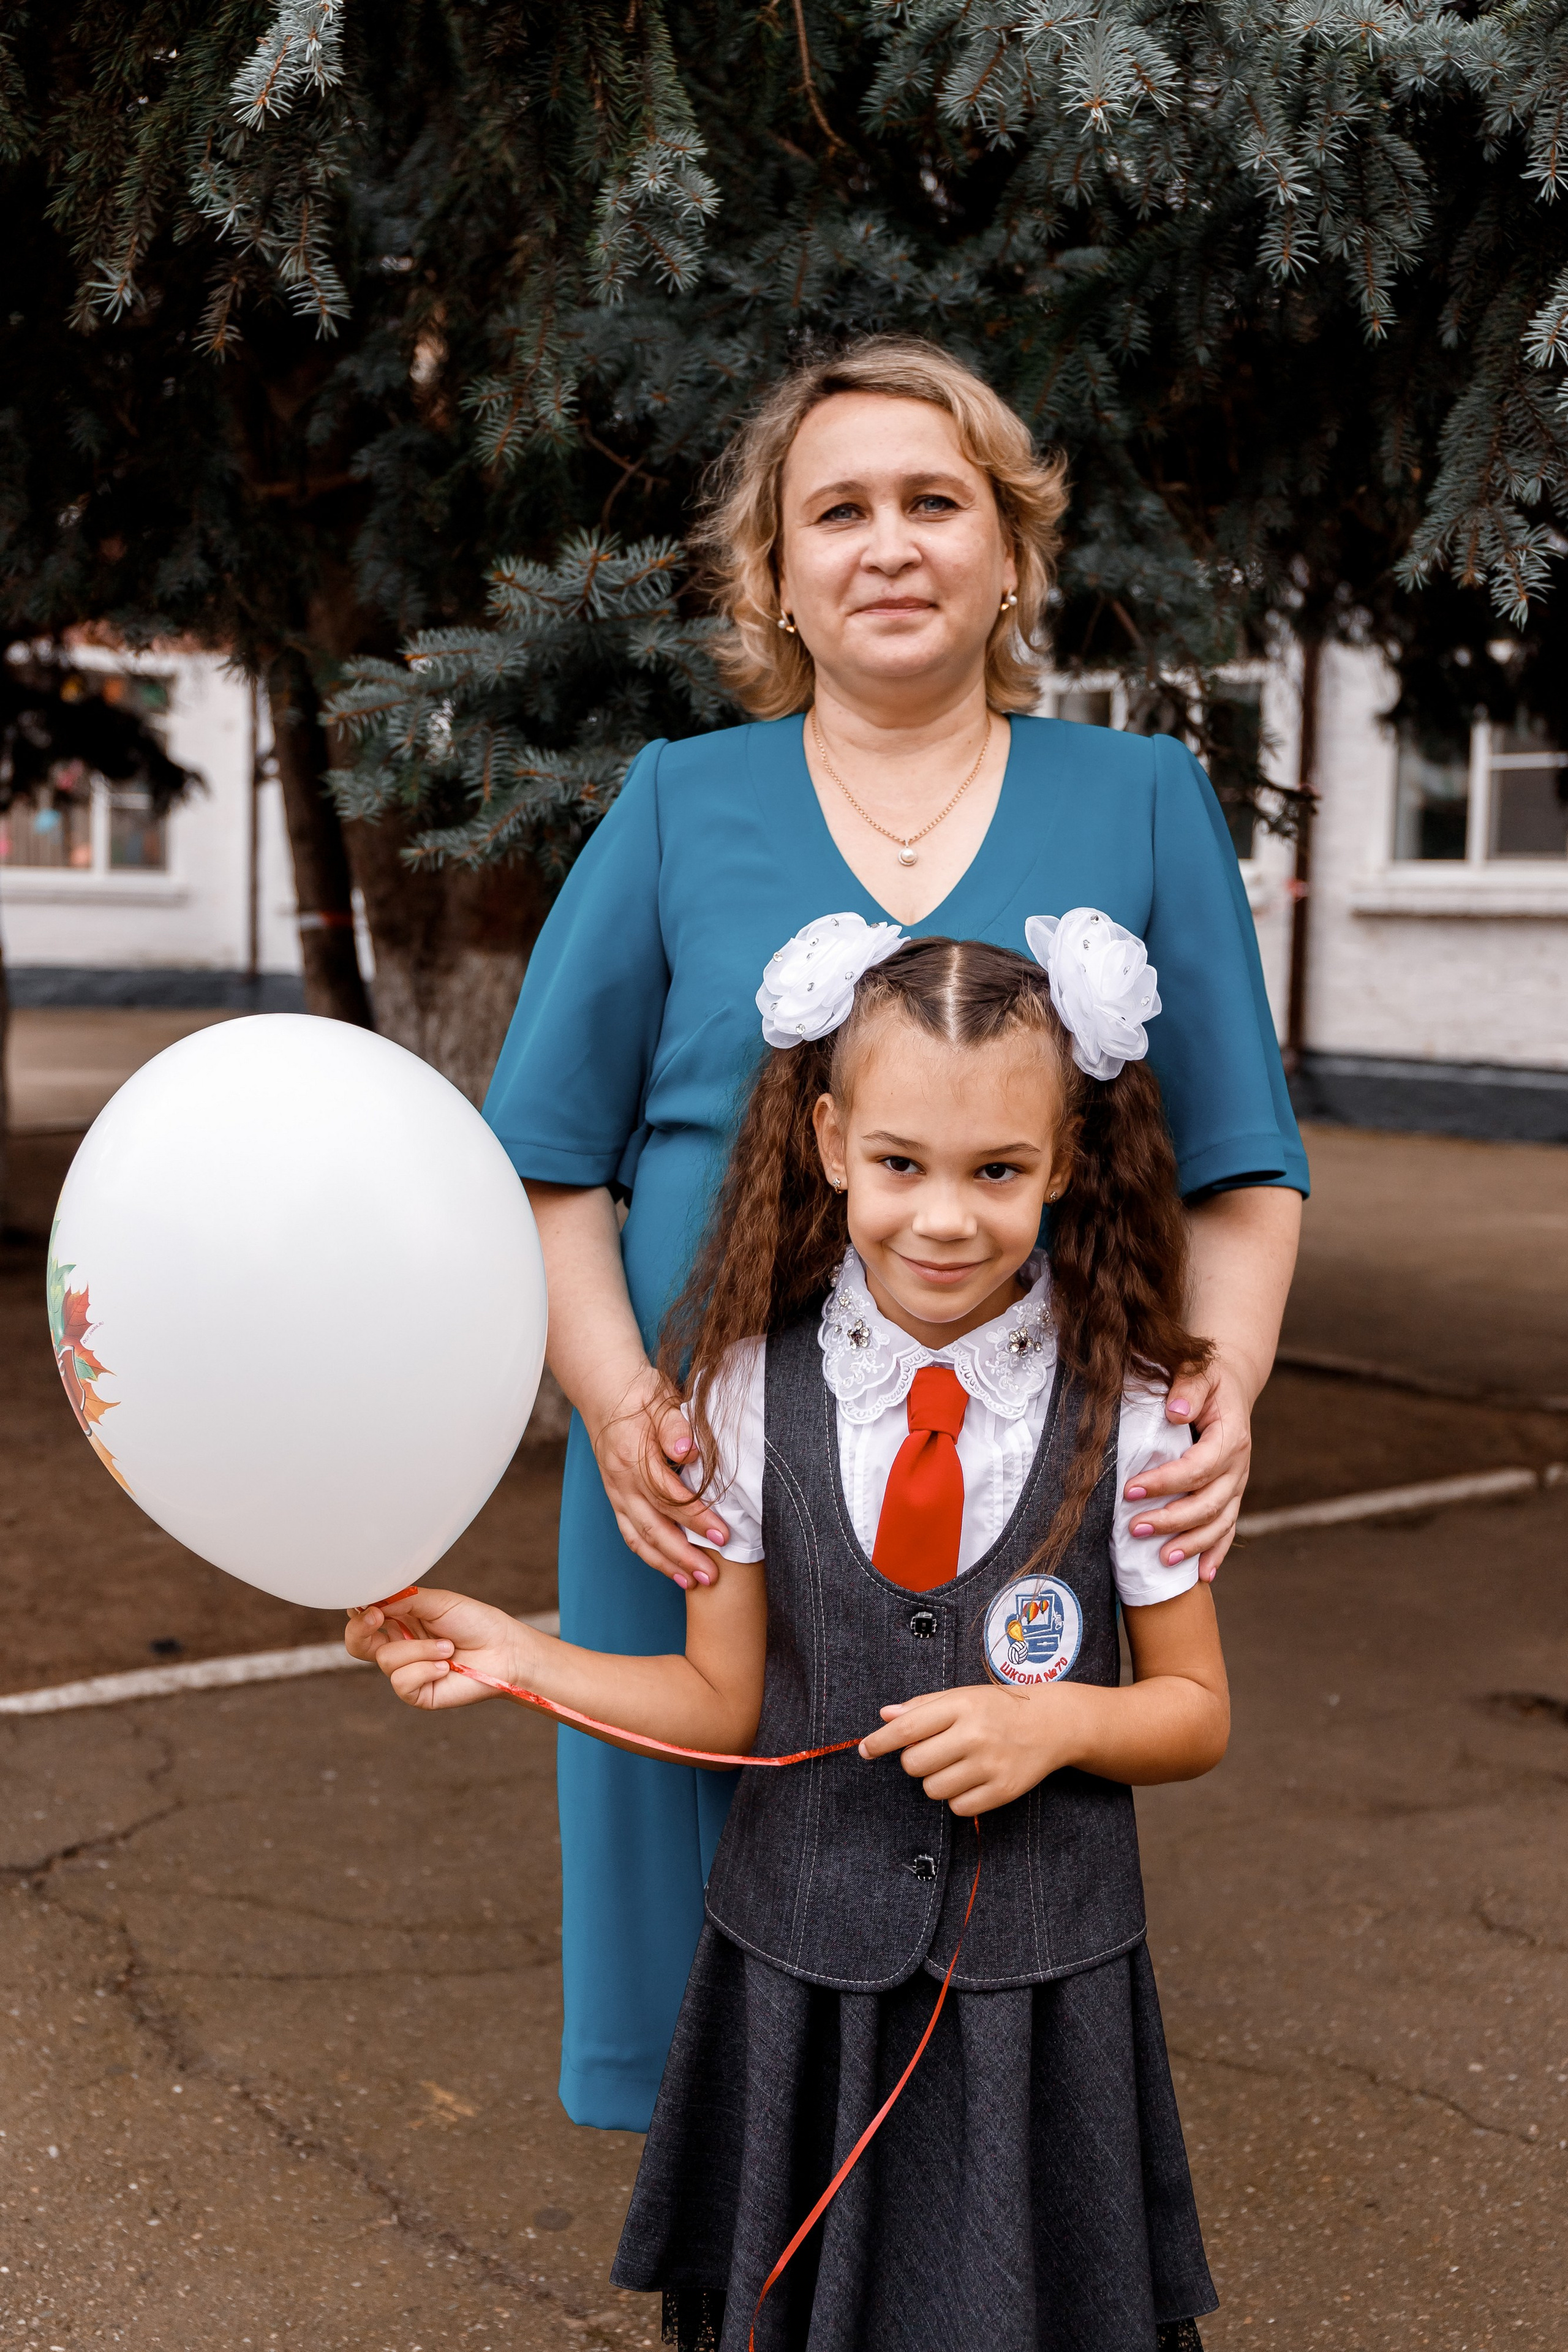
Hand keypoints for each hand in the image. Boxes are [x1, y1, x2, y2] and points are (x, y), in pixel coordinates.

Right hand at [346, 1587, 528, 1710]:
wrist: (504, 1650)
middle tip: (377, 1617)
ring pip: (385, 1659)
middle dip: (360, 1630)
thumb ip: (404, 1600)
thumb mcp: (438, 1602)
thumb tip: (373, 1603)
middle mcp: (399, 1646)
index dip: (358, 1612)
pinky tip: (445, 1667)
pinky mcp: (417, 1694)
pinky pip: (401, 1682)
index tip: (369, 1604)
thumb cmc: (475, 1622)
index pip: (364, 1618)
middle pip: (357, 1644)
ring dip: (420, 1649)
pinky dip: (424, 1670)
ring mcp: (407, 1672)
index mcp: (401, 1621)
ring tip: (448, 1648)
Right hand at [589, 1364, 730, 1590]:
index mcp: (635, 1458)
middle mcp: (622, 1481)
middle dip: (683, 1554)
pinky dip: (650, 1554)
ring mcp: (616, 1492)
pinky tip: (670, 1568)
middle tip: (712, 1575)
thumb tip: (687, 1451)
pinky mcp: (616, 1497)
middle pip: (653, 1527)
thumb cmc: (641, 1394)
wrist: (605, 1388)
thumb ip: (675, 1426)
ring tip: (694, 1582)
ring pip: (639, 1537)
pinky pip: (630, 1533)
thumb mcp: (662, 1399)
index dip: (697, 1518)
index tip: (723, 1534)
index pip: (670, 1497)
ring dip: (666, 1563)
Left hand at [859, 1682, 1084, 1816]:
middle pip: (914, 1764)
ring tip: (956, 1764)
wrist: (1051, 1724)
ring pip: (933, 1789)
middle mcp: (975, 1735)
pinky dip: (957, 1798)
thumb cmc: (997, 1708)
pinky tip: (971, 1780)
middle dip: (914, 1761)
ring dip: (935, 1780)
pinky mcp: (1003, 1791)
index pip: (907, 1728)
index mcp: (961, 1706)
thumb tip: (885, 1716)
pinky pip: (958, 1808)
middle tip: (933, 1752)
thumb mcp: (962, 1696)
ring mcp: (990, 1765)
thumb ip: (922, 1706)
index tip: (865, 1749)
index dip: (880, 1742)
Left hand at [1124, 1354, 1252, 1583]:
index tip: (1130, 1489)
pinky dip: (1216, 1553)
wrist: (1231, 1387)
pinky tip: (1202, 1575)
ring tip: (1162, 1559)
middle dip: (1171, 1520)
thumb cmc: (1208, 1380)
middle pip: (1208, 1503)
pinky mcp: (1232, 1496)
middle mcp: (1238, 1467)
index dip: (1165, 1482)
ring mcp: (1237, 1485)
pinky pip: (1228, 1529)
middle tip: (1135, 1528)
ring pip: (1219, 1523)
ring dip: (1192, 1544)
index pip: (1197, 1468)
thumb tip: (1174, 1412)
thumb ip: (1187, 1390)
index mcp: (1230, 1438)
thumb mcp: (1198, 1373)